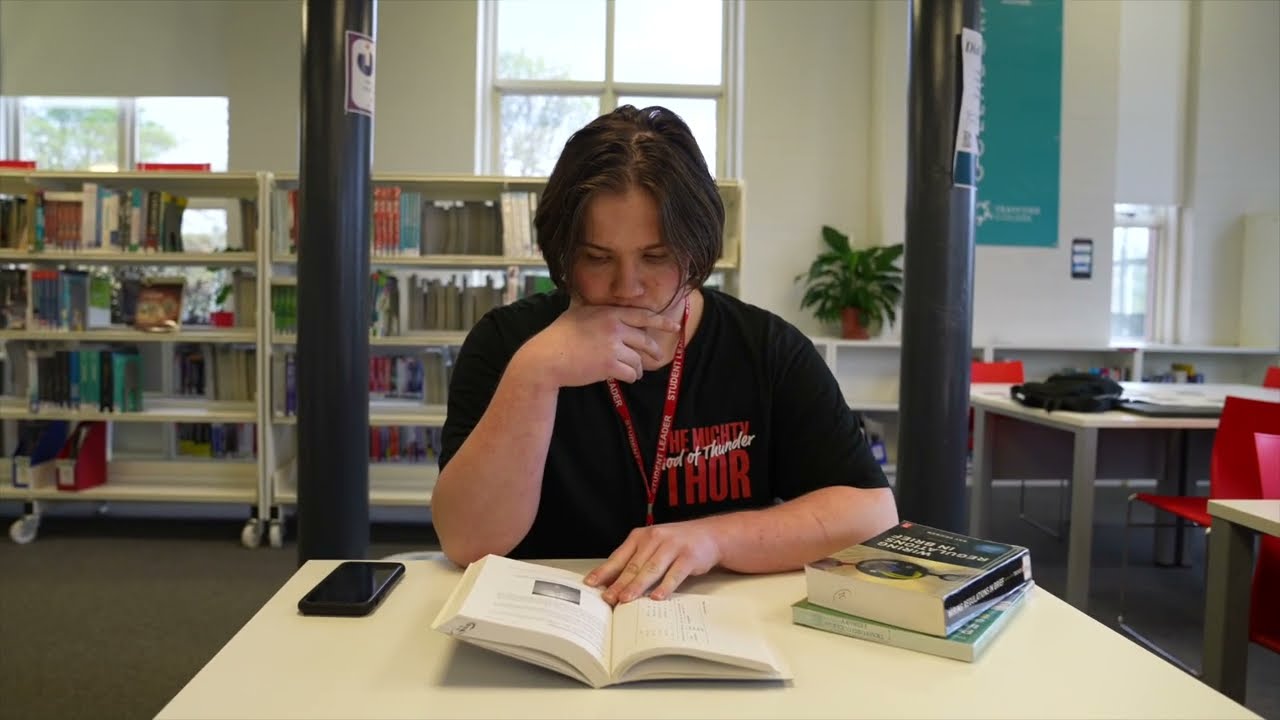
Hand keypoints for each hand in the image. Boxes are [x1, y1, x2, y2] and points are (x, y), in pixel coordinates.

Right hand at [517, 303, 678, 386]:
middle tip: (656, 356)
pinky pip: (631, 372)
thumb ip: (584, 302)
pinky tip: (626, 377)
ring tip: (634, 371)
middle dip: (653, 350)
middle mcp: (614, 327)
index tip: (674, 326)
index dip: (661, 322)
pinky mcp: (609, 365)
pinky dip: (630, 376)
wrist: (547, 358)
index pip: (643, 315)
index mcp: (609, 313)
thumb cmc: (558, 335)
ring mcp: (612, 346)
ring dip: (638, 368)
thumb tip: (579, 287)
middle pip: (645, 340)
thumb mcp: (574, 311)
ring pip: (639, 359)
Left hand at [584, 519, 722, 604]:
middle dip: (619, 583)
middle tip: (608, 598)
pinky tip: (656, 597)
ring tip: (626, 599)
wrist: (709, 534)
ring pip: (651, 569)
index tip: (591, 583)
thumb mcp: (652, 546)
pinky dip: (665, 586)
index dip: (605, 571)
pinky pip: (675, 574)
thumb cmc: (676, 543)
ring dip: (637, 586)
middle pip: (633, 565)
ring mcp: (672, 547)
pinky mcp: (689, 557)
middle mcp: (655, 539)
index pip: (619, 556)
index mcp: (641, 536)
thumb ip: (635, 562)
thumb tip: (612, 585)